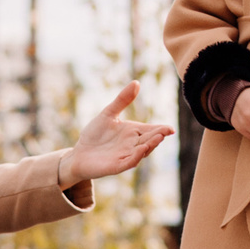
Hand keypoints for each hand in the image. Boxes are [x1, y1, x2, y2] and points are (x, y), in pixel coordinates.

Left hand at [56, 81, 172, 185]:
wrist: (79, 153)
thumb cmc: (95, 134)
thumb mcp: (108, 114)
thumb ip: (122, 100)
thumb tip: (136, 82)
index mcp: (133, 133)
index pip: (151, 130)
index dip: (161, 130)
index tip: (171, 129)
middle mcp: (133, 145)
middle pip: (149, 141)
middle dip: (158, 136)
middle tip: (166, 131)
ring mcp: (126, 156)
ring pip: (142, 152)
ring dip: (150, 146)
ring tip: (157, 138)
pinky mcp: (116, 166)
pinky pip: (129, 162)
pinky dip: (136, 156)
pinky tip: (141, 149)